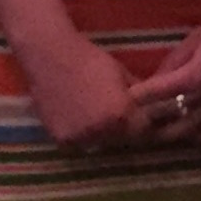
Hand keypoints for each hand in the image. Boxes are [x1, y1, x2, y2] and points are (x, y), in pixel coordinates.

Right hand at [19, 30, 143, 151]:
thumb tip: (150, 102)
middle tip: (118, 116)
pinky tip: (78, 116)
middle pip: (121, 139)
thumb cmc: (90, 60)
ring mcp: (80, 138)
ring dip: (102, 133)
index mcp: (121, 115)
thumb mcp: (122, 74)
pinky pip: (79, 141)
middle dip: (124, 129)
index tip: (142, 117)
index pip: (143, 130)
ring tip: (96, 115)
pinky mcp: (61, 139)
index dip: (144, 123)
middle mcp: (102, 132)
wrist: (50, 58)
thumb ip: (137, 94)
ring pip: (99, 142)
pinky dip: (81, 133)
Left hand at [128, 0, 200, 145]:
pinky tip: (184, 130)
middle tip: (133, 119)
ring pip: (186, 132)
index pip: (155, 93)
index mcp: (193, 77)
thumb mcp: (192, 40)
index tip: (122, 98)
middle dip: (147, 122)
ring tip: (153, 129)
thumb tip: (152, 81)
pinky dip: (192, 136)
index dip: (136, 96)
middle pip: (167, 121)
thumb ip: (171, 64)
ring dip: (167, 132)